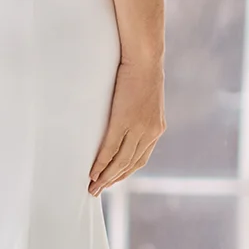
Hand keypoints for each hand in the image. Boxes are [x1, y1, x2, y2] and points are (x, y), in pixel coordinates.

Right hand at [89, 60, 164, 193]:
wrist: (144, 58)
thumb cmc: (140, 72)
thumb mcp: (144, 98)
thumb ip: (137, 113)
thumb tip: (125, 118)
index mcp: (156, 129)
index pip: (140, 159)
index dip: (125, 172)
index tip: (112, 181)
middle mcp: (151, 133)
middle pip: (130, 164)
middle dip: (113, 179)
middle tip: (97, 190)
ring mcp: (138, 128)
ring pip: (120, 161)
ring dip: (105, 177)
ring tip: (92, 187)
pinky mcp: (124, 122)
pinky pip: (110, 149)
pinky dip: (101, 164)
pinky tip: (92, 173)